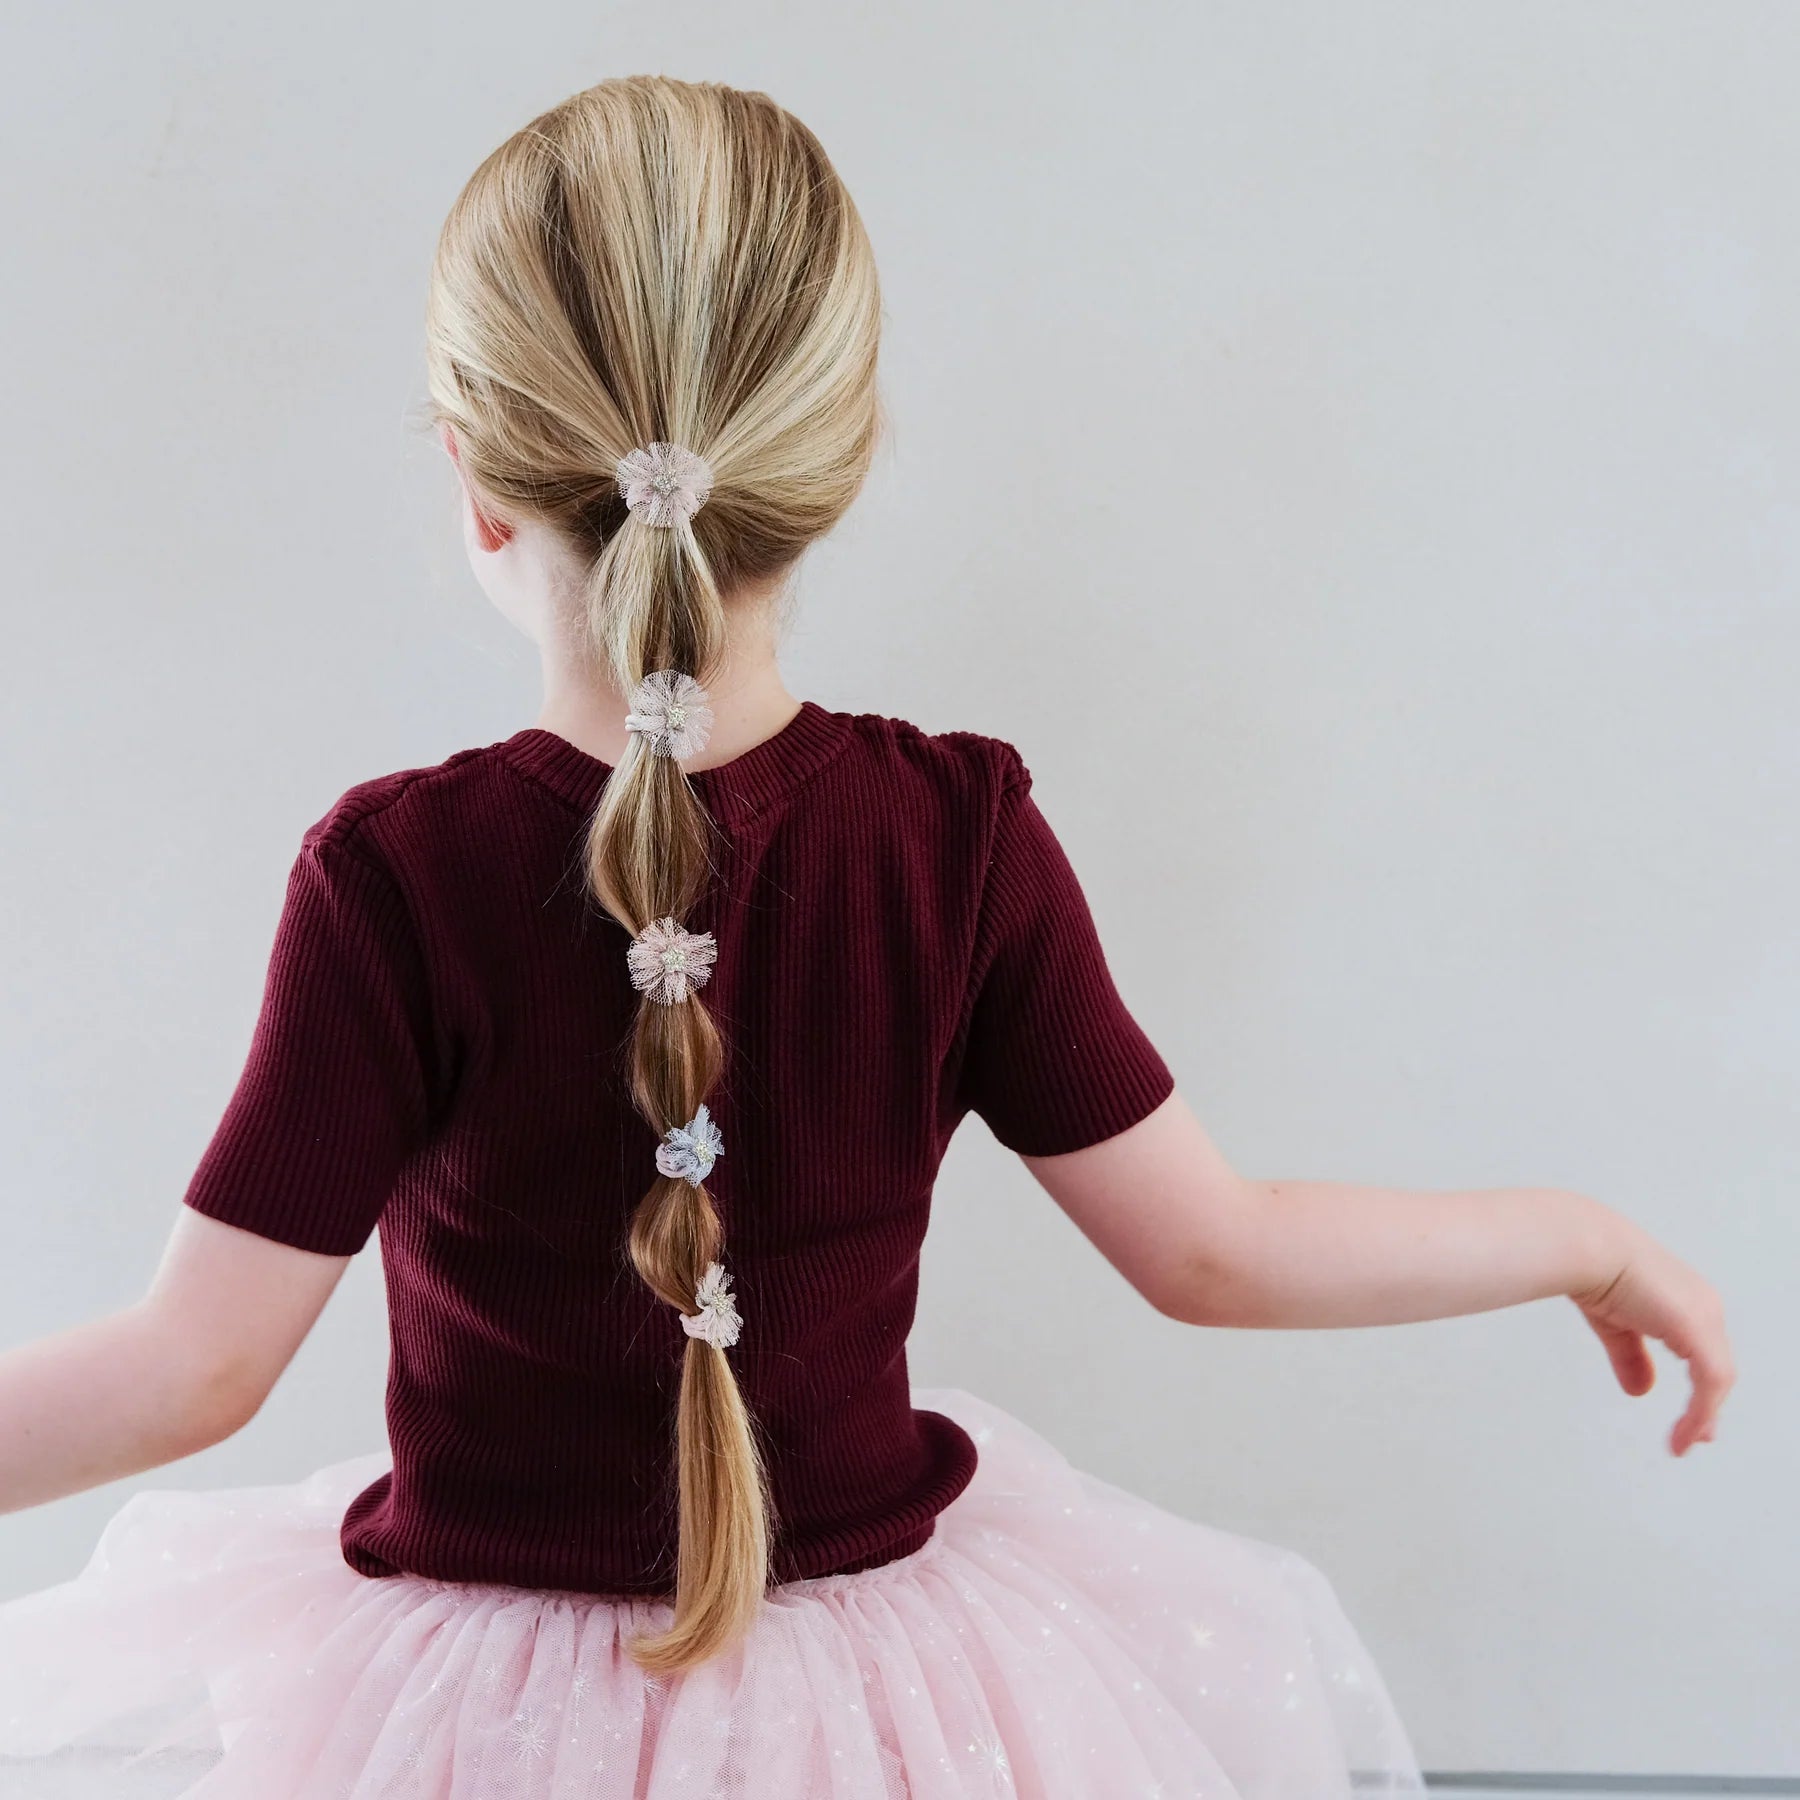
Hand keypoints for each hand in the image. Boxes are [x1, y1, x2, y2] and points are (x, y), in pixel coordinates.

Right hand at [1570, 1211, 1734, 1456]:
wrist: (1587, 1248)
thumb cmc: (1594, 1269)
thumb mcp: (1616, 1325)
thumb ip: (1631, 1357)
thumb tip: (1639, 1389)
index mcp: (1687, 1302)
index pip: (1706, 1354)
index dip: (1702, 1391)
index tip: (1694, 1421)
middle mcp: (1703, 1307)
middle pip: (1717, 1368)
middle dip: (1708, 1407)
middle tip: (1698, 1437)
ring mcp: (1704, 1316)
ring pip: (1718, 1378)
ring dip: (1703, 1414)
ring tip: (1686, 1440)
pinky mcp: (1697, 1328)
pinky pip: (1710, 1380)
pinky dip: (1700, 1411)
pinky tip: (1685, 1430)